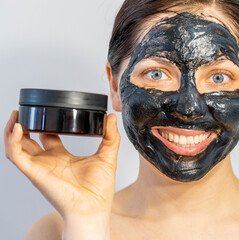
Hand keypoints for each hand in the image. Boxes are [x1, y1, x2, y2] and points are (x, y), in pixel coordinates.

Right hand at [4, 111, 119, 218]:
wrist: (94, 208)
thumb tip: (111, 118)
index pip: (48, 137)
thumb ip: (110, 136)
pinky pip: (16, 156)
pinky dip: (13, 141)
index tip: (49, 110)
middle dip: (24, 126)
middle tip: (25, 110)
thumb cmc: (99, 189)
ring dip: (12, 131)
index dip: (46, 124)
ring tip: (16, 115)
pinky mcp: (35, 173)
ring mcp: (40, 167)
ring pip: (17, 147)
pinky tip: (18, 128)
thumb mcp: (107, 156)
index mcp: (62, 157)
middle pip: (29, 141)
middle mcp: (48, 161)